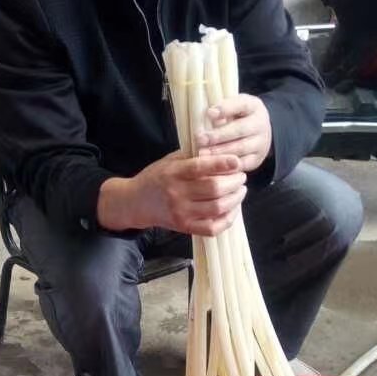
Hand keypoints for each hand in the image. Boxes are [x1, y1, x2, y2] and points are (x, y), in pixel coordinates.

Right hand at [98, 151, 246, 236]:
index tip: (237, 161)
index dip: (222, 164)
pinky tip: (233, 209)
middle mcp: (177, 194)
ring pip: (217, 208)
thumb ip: (191, 155)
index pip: (201, 168)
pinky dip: (228, 220)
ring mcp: (181, 213)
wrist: (135, 202)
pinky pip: (212, 228)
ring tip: (240, 191)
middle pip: (214, 189)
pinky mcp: (185, 227)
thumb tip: (219, 147)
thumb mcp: (169, 161)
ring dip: (235, 199)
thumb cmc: (156, 178)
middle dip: (234, 182)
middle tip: (241, 177)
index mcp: (173, 173)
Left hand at [195, 94, 272, 172]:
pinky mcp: (257, 159)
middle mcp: (260, 124)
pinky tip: (212, 166)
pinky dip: (226, 166)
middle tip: (200, 139)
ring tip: (203, 154)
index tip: (209, 113)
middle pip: (239, 130)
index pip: (241, 105)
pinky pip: (242, 164)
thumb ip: (223, 109)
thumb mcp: (233, 107)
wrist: (259, 133)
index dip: (225, 109)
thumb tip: (209, 115)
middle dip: (218, 135)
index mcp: (253, 106)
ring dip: (220, 152)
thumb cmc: (238, 117)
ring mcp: (261, 143)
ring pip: (240, 148)